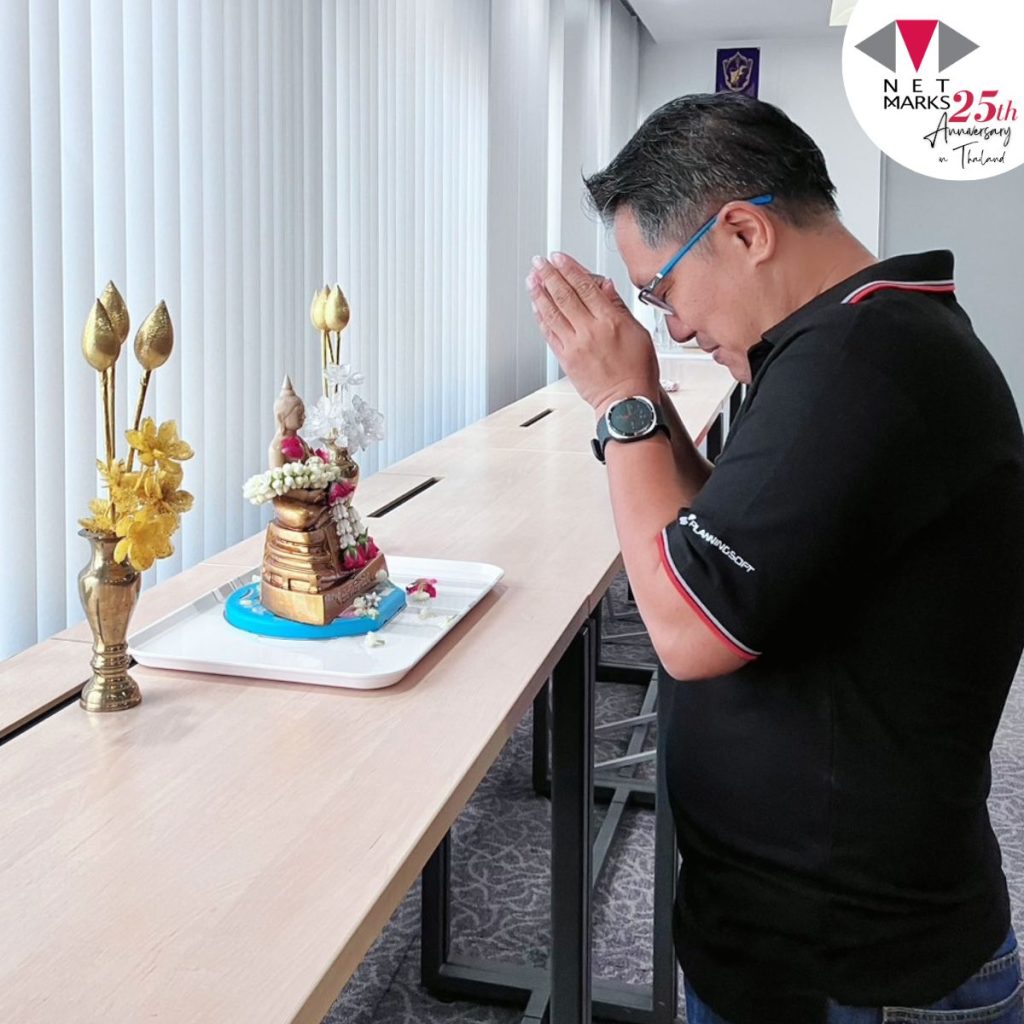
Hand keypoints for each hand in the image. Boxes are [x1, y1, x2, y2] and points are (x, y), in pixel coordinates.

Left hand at [526, 252, 659, 415]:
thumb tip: (605, 287)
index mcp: (610, 320)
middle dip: (549, 275)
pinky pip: (549, 333)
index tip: (559, 258)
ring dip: (539, 293)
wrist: (626, 402)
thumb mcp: (639, 333)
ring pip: (552, 312)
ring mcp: (575, 345)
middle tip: (539, 262)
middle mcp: (589, 331)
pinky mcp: (565, 358)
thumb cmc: (637, 372)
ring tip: (532, 279)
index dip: (569, 268)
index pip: (585, 286)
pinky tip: (536, 306)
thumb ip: (619, 307)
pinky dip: (541, 317)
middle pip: (564, 295)